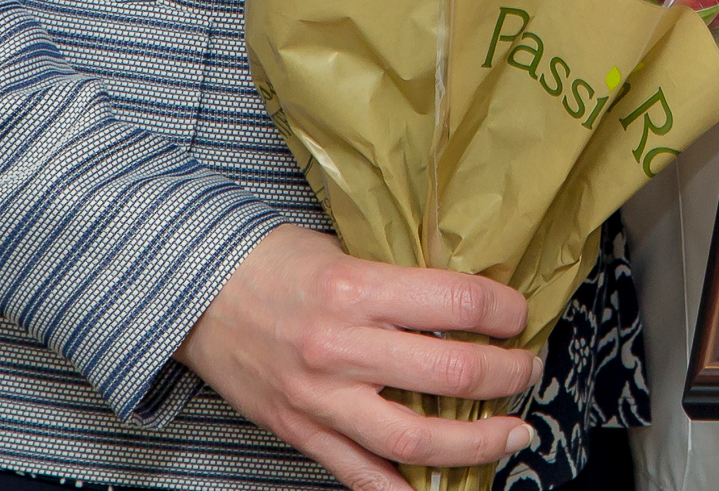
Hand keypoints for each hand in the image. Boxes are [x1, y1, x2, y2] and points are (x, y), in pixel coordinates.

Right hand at [179, 225, 541, 490]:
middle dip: (507, 374)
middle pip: (452, 372)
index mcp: (356, 289)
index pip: (456, 301)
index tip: (517, 314)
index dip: (503, 310)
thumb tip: (463, 302)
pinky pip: (363, 477)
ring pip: (418, 440)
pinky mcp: (302, 433)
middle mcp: (342, 349)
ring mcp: (322, 400)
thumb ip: (395, 282)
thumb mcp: (340, 250)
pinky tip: (446, 484)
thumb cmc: (268, 262)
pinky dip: (407, 489)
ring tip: (512, 434)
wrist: (192, 293)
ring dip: (479, 442)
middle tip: (526, 369)